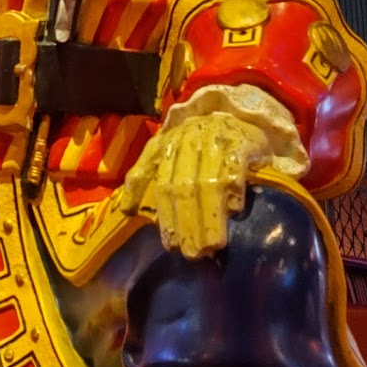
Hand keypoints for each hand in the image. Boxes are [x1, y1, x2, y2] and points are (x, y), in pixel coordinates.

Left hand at [117, 111, 270, 258]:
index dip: (165, 214)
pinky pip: (235, 168)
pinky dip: (234, 190)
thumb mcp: (164, 150)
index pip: (161, 182)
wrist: (234, 113)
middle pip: (183, 187)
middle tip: (190, 253)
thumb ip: (144, 174)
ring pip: (208, 182)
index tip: (169, 245)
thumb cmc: (196, 140)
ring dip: (209, 215)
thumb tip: (125, 209)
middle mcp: (188, 141)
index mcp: (166, 144)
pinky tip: (235, 210)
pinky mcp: (241, 141)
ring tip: (212, 245)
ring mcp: (215, 140)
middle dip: (185, 222)